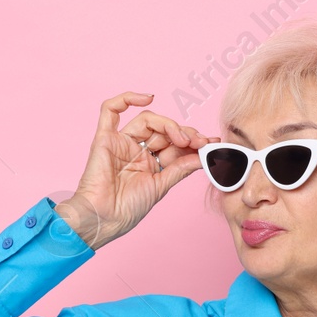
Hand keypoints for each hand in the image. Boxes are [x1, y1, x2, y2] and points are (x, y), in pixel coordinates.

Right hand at [55, 91, 216, 250]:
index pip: (174, 144)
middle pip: (164, 130)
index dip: (193, 142)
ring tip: (182, 138)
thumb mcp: (161, 187)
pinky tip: (147, 98)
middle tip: (200, 142)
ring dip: (169, 124)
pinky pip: (110, 110)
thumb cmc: (128, 209)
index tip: (212, 144)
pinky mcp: (105, 138)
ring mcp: (121, 143)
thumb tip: (204, 156)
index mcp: (150, 163)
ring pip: (147, 119)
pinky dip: (127, 98)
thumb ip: (180, 168)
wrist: (104, 218)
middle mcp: (136, 150)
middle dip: (185, 133)